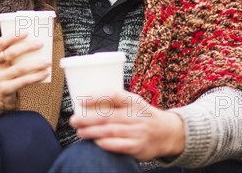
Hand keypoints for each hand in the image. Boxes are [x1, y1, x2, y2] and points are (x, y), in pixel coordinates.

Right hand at [0, 33, 51, 109]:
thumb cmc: (6, 75)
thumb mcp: (4, 63)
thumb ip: (13, 54)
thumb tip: (36, 42)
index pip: (2, 42)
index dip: (14, 36)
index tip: (27, 32)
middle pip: (11, 53)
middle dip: (27, 47)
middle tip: (40, 44)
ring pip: (20, 68)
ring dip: (36, 64)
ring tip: (47, 62)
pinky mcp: (5, 89)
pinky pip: (23, 81)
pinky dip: (36, 77)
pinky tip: (45, 73)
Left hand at [69, 90, 184, 160]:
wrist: (167, 133)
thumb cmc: (143, 116)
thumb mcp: (135, 103)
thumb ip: (116, 103)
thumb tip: (86, 102)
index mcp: (135, 101)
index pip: (114, 95)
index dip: (97, 96)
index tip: (82, 100)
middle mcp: (137, 116)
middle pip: (108, 116)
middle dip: (88, 118)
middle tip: (74, 119)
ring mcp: (138, 132)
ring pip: (110, 131)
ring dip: (92, 132)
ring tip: (79, 132)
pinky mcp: (138, 147)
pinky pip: (118, 146)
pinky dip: (104, 144)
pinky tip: (94, 143)